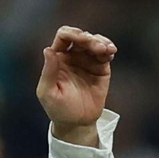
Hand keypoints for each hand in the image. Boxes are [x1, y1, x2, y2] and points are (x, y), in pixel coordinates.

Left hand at [37, 26, 115, 146]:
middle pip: (81, 37)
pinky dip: (109, 50)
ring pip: (95, 42)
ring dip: (102, 42)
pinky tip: (111, 51)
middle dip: (90, 38)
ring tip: (107, 49)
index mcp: (57, 58)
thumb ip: (49, 71)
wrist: (77, 124)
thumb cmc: (58, 109)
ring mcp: (87, 61)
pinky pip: (105, 54)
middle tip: (98, 47)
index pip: (64, 36)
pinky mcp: (100, 69)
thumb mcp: (48, 93)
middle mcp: (72, 56)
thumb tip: (48, 50)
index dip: (73, 33)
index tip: (82, 39)